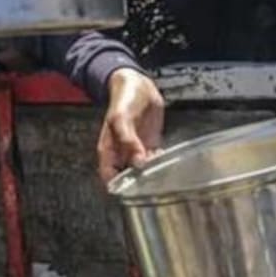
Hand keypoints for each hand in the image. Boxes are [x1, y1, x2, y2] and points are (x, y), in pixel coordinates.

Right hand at [97, 68, 164, 182]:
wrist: (138, 84)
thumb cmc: (123, 99)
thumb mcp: (120, 119)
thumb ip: (128, 141)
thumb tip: (138, 162)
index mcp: (109, 151)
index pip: (110, 178)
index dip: (117, 188)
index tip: (130, 192)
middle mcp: (123, 153)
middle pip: (128, 178)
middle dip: (137, 185)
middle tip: (150, 186)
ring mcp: (137, 150)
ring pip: (143, 171)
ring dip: (150, 175)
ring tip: (160, 178)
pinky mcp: (151, 144)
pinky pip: (155, 159)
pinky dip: (160, 164)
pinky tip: (166, 164)